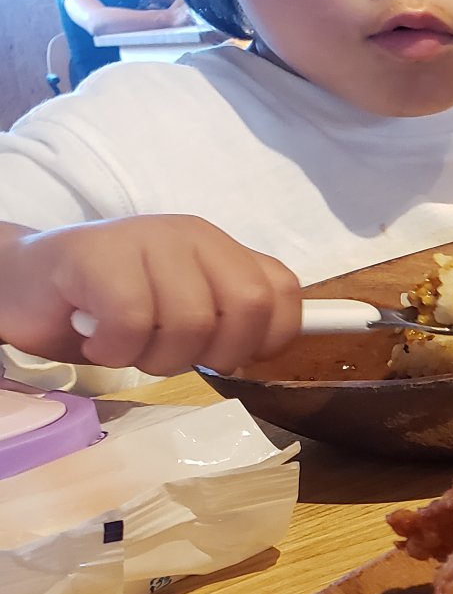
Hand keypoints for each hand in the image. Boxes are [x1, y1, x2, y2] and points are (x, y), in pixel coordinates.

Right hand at [0, 216, 302, 376]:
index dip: (267, 339)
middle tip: (174, 355)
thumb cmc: (115, 309)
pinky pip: (132, 322)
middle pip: (248, 307)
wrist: (29, 286)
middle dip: (216, 352)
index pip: (283, 291)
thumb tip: (269, 348)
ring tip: (127, 344)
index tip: (227, 357)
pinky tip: (98, 339)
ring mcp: (147, 238)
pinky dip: (115, 349)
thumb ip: (233, 322)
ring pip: (191, 322)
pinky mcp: (98, 253)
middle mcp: (194, 236)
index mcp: (224, 250)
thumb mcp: (189, 315)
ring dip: (157, 357)